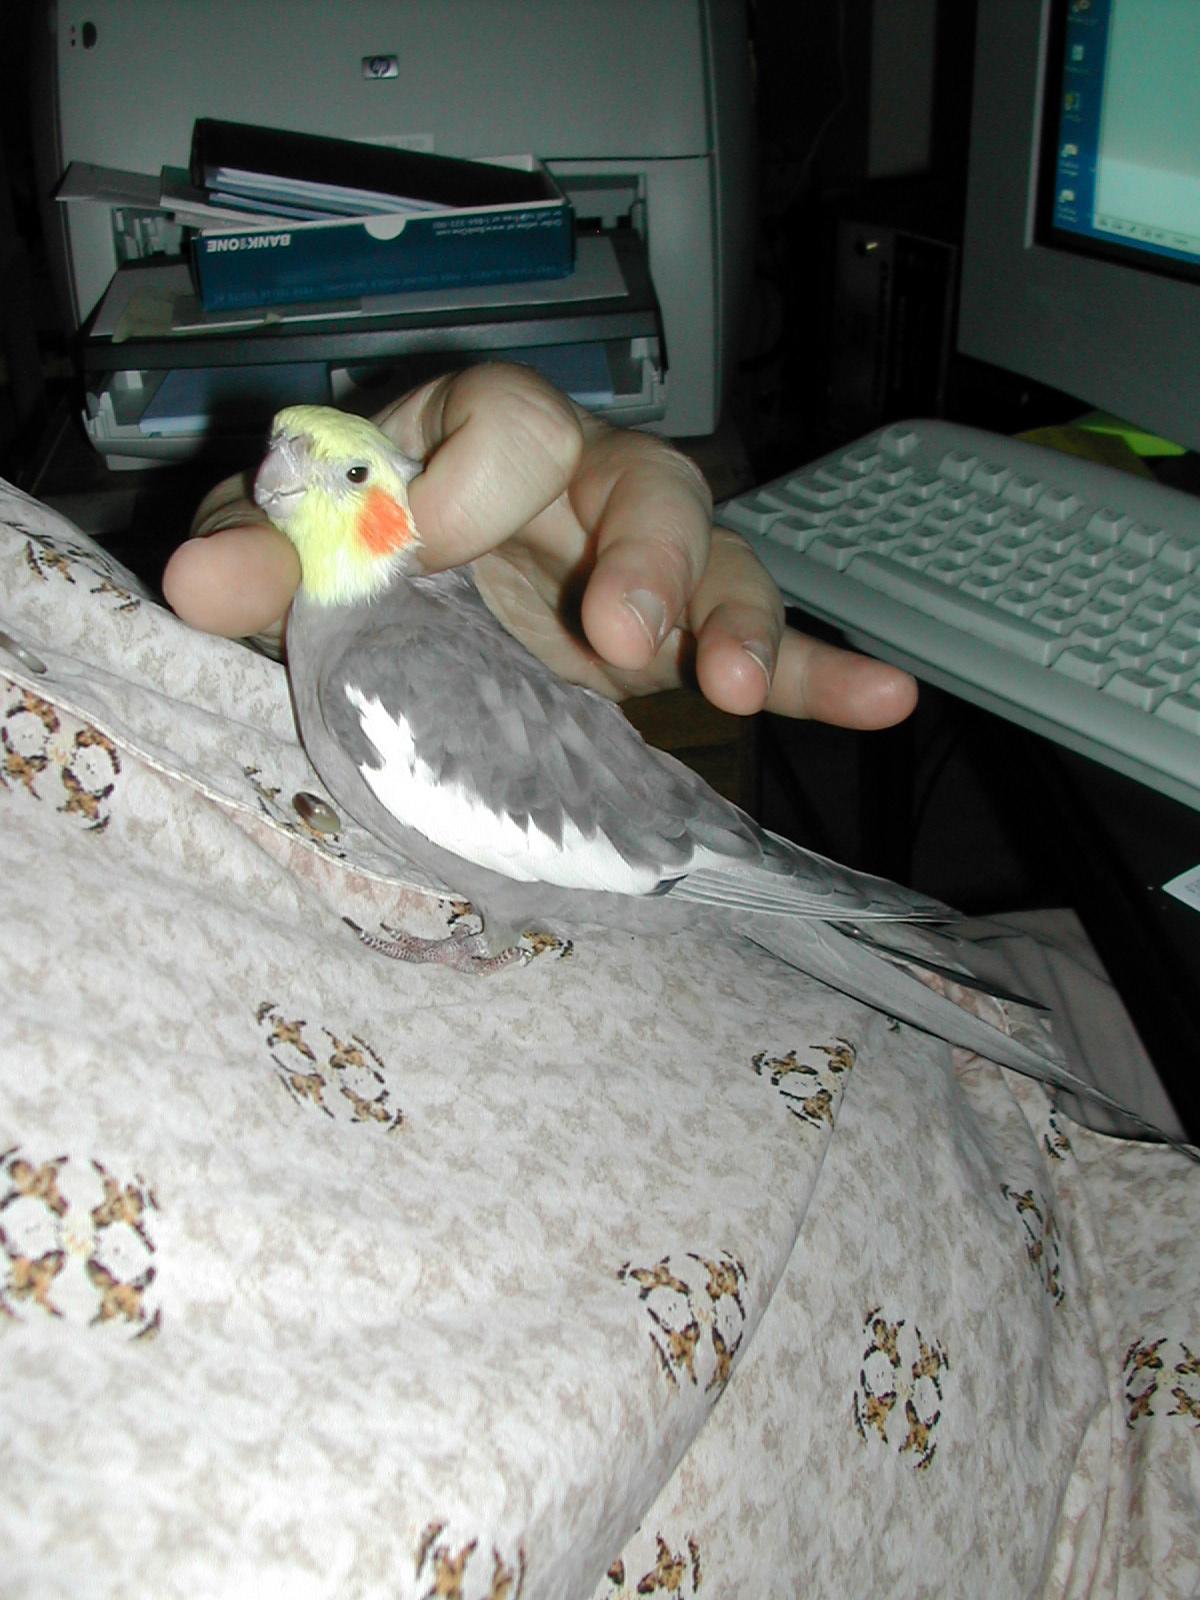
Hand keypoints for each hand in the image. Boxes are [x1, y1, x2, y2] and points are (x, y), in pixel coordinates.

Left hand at [162, 363, 915, 725]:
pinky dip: (824, 673)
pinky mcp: (685, 646)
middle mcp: (579, 494)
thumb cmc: (355, 571)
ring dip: (736, 619)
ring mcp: (645, 571)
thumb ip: (259, 556)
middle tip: (618, 637)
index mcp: (478, 444)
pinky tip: (886, 696)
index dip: (479, 473)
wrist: (414, 632)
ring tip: (736, 688)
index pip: (507, 418)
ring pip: (724, 559)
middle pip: (648, 478)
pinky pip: (775, 646)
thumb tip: (195, 585)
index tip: (433, 547)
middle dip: (641, 555)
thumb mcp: (290, 564)